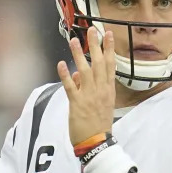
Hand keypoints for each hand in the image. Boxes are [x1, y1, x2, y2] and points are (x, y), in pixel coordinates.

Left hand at [57, 29, 115, 145]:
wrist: (97, 142)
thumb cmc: (99, 125)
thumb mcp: (101, 104)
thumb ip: (90, 87)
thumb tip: (77, 74)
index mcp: (108, 90)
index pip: (110, 65)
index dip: (109, 48)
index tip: (109, 34)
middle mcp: (100, 90)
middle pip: (99, 64)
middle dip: (95, 45)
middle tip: (93, 30)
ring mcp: (88, 96)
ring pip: (84, 71)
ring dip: (78, 55)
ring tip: (74, 40)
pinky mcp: (77, 104)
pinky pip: (70, 87)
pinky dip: (66, 75)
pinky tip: (61, 64)